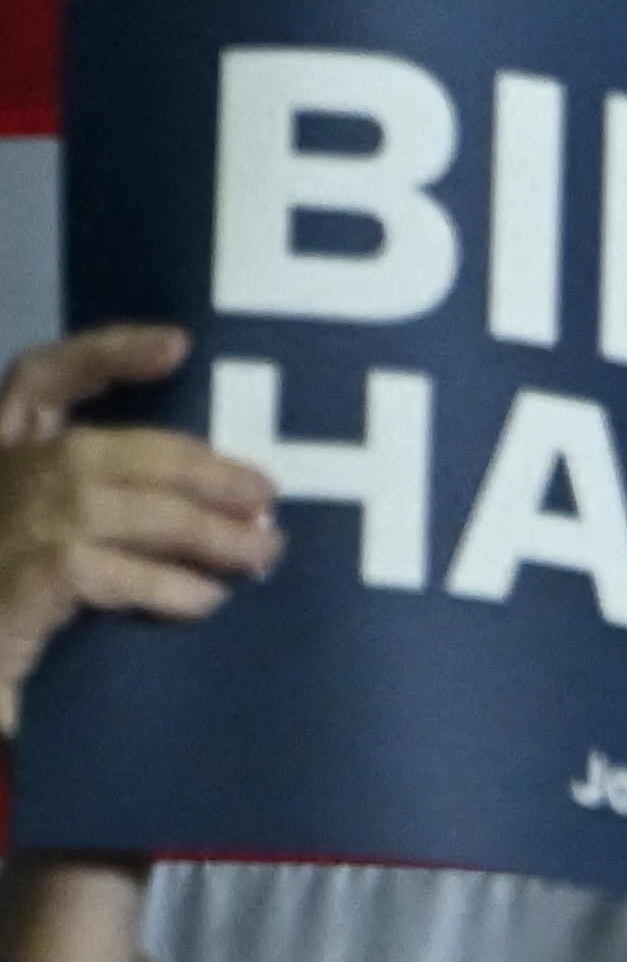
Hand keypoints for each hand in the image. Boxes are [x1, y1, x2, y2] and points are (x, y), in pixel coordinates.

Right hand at [0, 332, 283, 736]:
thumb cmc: (15, 616)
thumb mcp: (53, 550)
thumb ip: (114, 508)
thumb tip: (225, 504)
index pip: (36, 380)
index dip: (103, 354)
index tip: (179, 346)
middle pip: (98, 449)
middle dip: (194, 469)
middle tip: (265, 497)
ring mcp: (0, 530)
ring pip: (116, 509)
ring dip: (203, 531)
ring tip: (259, 553)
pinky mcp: (18, 585)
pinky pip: (103, 569)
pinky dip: (163, 583)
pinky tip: (202, 599)